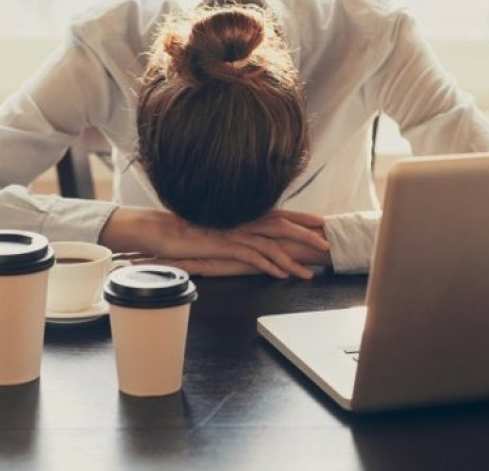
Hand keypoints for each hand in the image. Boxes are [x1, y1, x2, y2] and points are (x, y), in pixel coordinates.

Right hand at [99, 207, 329, 278]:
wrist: (160, 231)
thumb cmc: (187, 231)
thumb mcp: (217, 230)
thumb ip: (235, 231)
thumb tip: (250, 239)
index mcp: (243, 214)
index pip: (279, 214)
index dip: (302, 217)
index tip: (322, 222)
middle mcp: (242, 220)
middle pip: (282, 225)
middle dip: (307, 235)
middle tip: (328, 244)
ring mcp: (234, 232)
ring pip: (271, 243)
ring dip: (293, 258)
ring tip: (310, 272)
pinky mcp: (224, 245)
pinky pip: (252, 256)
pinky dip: (270, 265)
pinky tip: (282, 274)